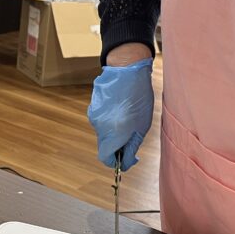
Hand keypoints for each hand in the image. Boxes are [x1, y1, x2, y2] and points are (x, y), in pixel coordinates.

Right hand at [87, 55, 153, 170]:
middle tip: (131, 134)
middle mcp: (100, 127)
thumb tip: (126, 163)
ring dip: (114, 131)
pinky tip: (120, 107)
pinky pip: (101, 120)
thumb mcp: (142, 126)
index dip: (115, 162)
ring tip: (127, 116)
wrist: (127, 70)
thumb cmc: (139, 97)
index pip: (105, 158)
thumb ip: (132, 147)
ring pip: (103, 132)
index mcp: (113, 134)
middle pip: (105, 145)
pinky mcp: (92, 107)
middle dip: (117, 145)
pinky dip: (109, 119)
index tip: (124, 159)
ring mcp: (93, 115)